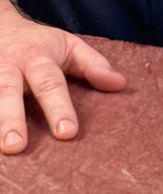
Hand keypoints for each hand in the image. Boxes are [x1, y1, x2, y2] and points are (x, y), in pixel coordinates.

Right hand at [0, 8, 125, 153]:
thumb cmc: (39, 42)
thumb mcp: (69, 45)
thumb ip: (93, 65)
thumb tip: (120, 85)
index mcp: (37, 57)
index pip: (50, 83)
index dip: (59, 107)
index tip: (67, 133)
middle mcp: (9, 66)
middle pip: (7, 90)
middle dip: (11, 118)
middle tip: (16, 146)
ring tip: (0, 150)